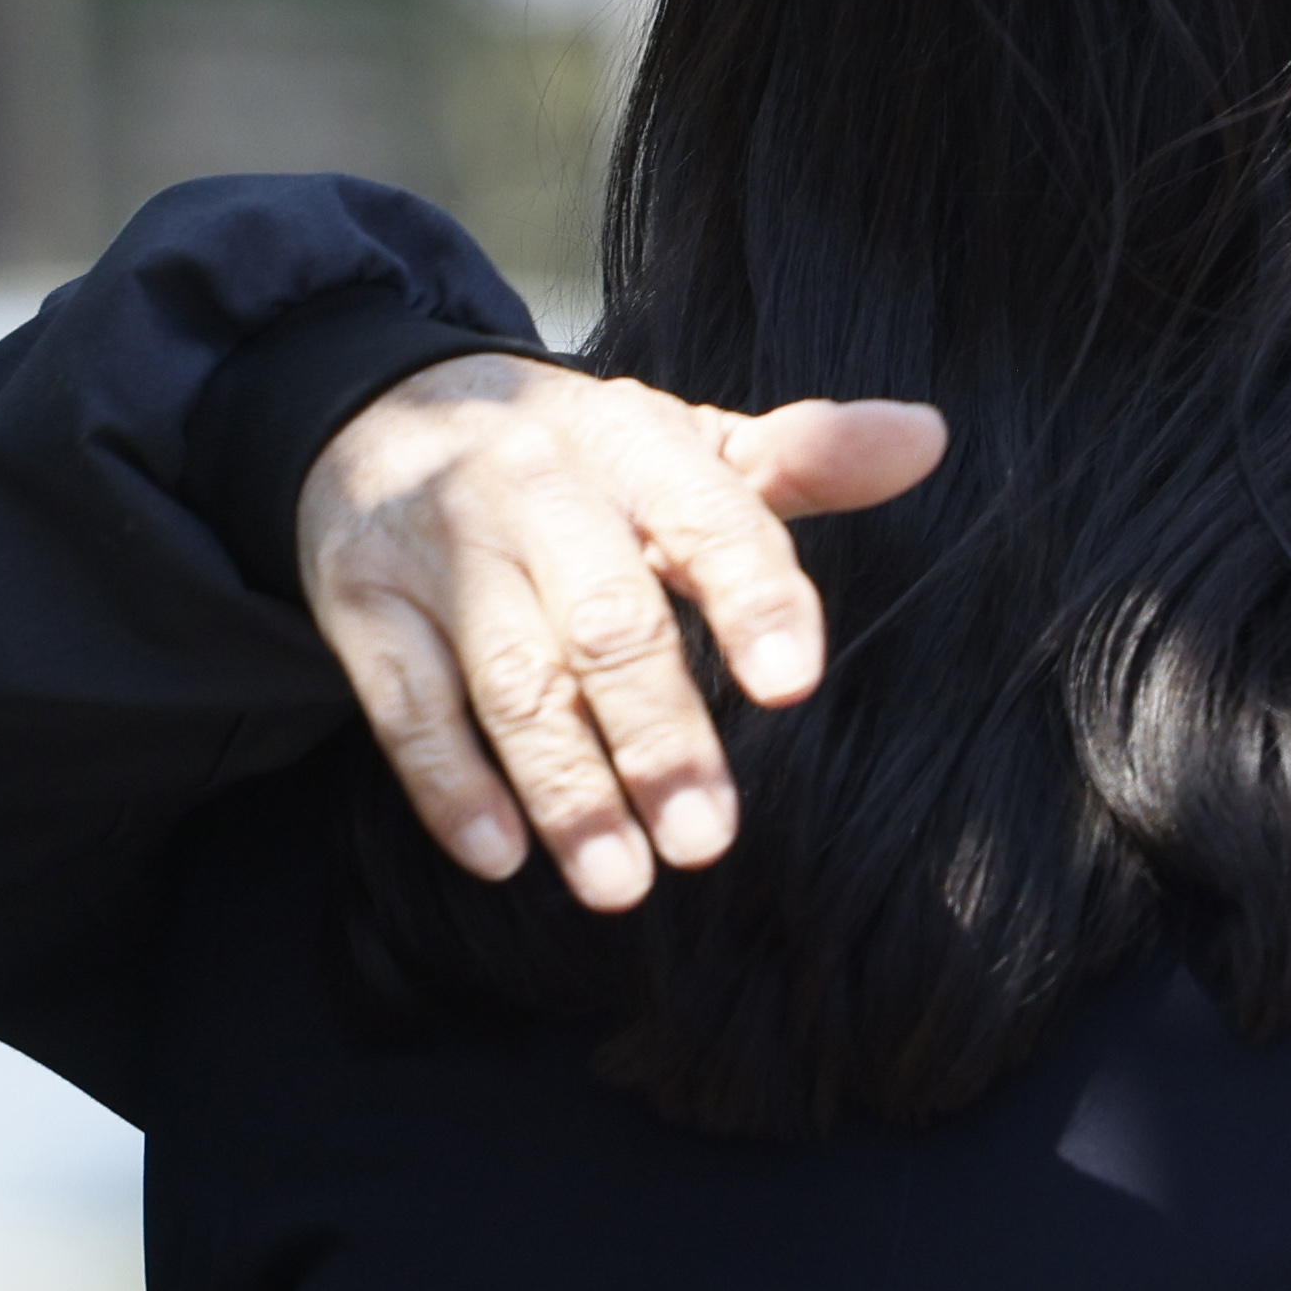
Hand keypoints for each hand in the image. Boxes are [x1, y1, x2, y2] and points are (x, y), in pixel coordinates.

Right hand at [296, 355, 947, 909]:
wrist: (381, 408)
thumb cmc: (579, 457)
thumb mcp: (684, 442)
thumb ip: (803, 457)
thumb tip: (928, 439)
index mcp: (634, 443)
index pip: (708, 516)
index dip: (752, 596)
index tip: (794, 684)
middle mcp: (535, 488)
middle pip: (607, 623)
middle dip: (660, 738)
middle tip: (709, 841)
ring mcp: (441, 548)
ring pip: (511, 680)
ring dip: (567, 789)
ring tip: (621, 883)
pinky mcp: (362, 605)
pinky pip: (404, 705)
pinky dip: (451, 785)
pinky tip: (502, 856)